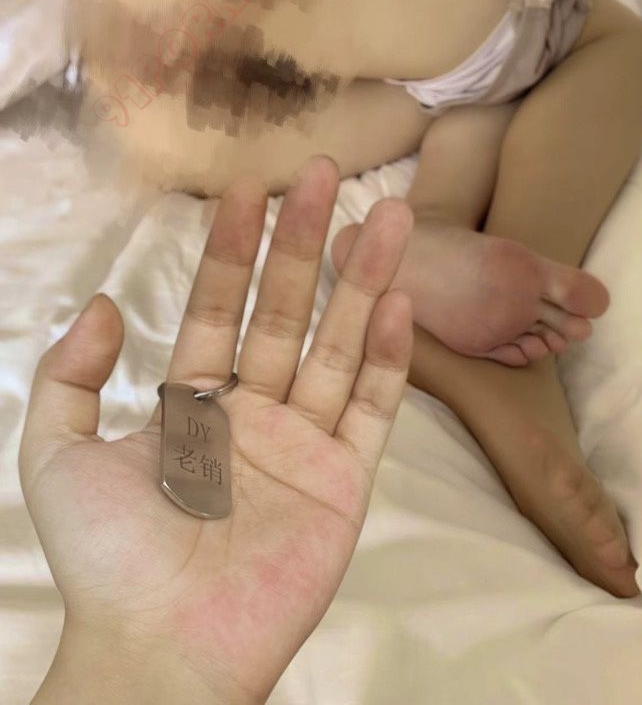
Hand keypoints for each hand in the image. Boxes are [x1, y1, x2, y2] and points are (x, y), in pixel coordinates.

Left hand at [19, 156, 413, 703]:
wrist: (160, 650)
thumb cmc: (107, 560)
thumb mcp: (59, 456)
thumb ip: (72, 374)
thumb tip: (107, 303)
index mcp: (193, 403)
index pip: (220, 307)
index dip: (233, 250)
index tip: (250, 190)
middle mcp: (253, 413)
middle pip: (287, 312)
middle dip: (306, 244)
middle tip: (327, 175)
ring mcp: (304, 444)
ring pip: (341, 346)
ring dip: (364, 281)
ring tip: (387, 218)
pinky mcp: (346, 482)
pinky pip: (375, 408)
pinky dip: (391, 358)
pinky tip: (399, 304)